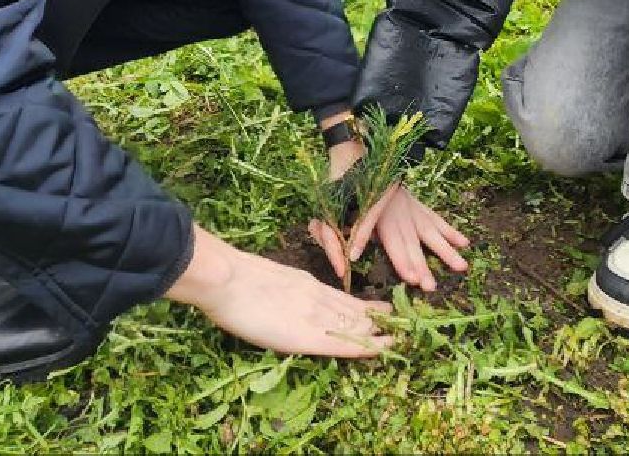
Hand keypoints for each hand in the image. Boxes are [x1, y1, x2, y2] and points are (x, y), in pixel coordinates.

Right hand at [166, 225, 393, 356]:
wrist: (225, 279)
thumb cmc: (233, 280)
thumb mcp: (268, 279)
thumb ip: (284, 289)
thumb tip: (286, 299)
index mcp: (306, 285)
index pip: (343, 300)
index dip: (365, 307)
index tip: (383, 311)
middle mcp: (317, 298)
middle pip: (356, 311)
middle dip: (380, 319)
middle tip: (403, 323)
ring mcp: (314, 315)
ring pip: (356, 325)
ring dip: (379, 332)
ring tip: (402, 335)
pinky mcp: (308, 336)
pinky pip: (343, 343)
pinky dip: (364, 346)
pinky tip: (382, 349)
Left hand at [309, 179, 470, 292]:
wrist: (365, 157)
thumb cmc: (351, 187)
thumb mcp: (341, 208)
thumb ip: (344, 233)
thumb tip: (347, 258)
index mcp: (380, 216)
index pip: (393, 242)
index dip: (402, 261)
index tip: (411, 279)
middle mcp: (400, 213)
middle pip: (412, 243)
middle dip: (422, 265)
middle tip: (430, 286)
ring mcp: (412, 208)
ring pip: (430, 232)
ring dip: (446, 250)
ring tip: (462, 267)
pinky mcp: (418, 204)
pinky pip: (436, 218)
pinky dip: (450, 231)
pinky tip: (464, 243)